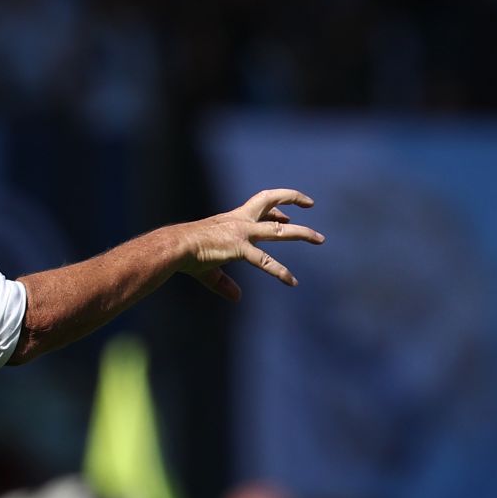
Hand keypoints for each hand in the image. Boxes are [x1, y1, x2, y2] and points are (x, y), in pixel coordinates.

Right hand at [178, 189, 323, 300]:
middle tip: (311, 204)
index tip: (288, 215)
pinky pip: (265, 261)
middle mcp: (240, 221)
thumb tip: (238, 298)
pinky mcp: (240, 248)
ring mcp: (242, 233)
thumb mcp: (209, 268)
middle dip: (292, 199)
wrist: (176, 247)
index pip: (260, 206)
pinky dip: (280, 271)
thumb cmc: (186, 254)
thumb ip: (225, 282)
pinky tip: (291, 281)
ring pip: (279, 230)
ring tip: (320, 239)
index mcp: (232, 219)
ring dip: (302, 233)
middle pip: (271, 203)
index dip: (278, 209)